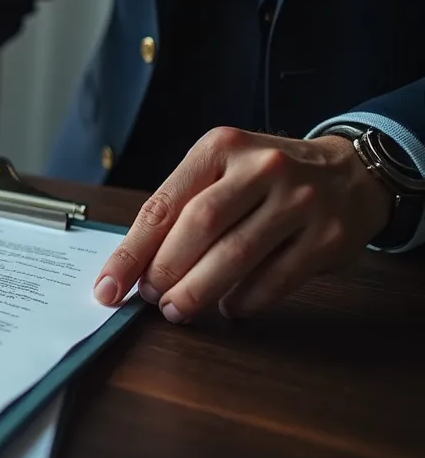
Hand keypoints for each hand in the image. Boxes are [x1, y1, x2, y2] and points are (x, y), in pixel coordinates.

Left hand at [92, 127, 394, 321]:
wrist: (349, 172)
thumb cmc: (265, 180)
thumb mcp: (220, 172)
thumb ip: (180, 210)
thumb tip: (132, 268)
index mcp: (220, 148)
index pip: (163, 205)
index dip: (131, 253)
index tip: (107, 287)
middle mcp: (262, 167)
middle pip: (198, 227)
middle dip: (165, 272)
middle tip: (150, 298)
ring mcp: (300, 200)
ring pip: (235, 255)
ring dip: (198, 291)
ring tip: (178, 309)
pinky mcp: (329, 236)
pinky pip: (276, 279)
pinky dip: (245, 301)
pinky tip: (230, 306)